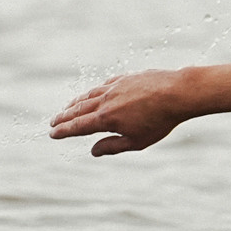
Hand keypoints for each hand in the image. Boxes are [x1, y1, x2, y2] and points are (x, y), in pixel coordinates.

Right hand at [48, 70, 191, 155]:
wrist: (177, 92)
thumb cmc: (160, 120)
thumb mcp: (137, 141)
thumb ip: (113, 146)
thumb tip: (93, 151)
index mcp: (106, 118)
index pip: (78, 126)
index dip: (63, 131)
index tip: (52, 134)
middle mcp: (106, 100)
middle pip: (78, 109)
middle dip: (64, 117)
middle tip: (53, 122)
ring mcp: (115, 86)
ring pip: (89, 95)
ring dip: (75, 103)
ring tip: (67, 108)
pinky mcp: (125, 78)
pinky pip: (103, 85)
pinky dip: (93, 91)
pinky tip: (92, 94)